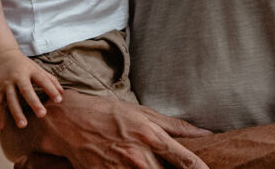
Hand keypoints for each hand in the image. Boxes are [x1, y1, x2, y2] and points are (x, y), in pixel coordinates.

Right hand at [0, 49, 63, 128]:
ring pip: (11, 99)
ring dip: (16, 112)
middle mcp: (18, 77)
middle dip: (34, 102)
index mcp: (31, 71)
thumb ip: (50, 80)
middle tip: (42, 114)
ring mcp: (7, 83)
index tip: (59, 100)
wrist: (2, 55)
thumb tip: (62, 93)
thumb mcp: (37, 68)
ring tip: (22, 125)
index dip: (51, 89)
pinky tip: (1, 127)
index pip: (42, 80)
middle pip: (26, 90)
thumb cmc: (24, 65)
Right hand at [27, 90, 209, 168]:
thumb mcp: (141, 112)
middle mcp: (139, 156)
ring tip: (141, 163)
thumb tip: (205, 133)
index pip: (185, 161)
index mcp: (150, 136)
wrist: (69, 122)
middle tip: (155, 160)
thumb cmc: (107, 113)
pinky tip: (128, 166)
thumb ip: (175, 126)